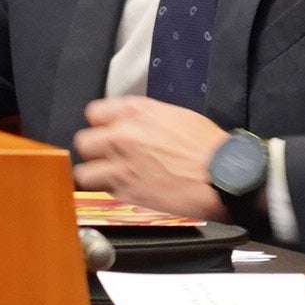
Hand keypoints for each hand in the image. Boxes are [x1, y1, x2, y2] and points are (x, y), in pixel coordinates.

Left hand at [72, 98, 229, 220]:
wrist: (220, 174)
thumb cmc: (207, 147)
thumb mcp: (176, 116)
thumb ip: (146, 118)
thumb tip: (133, 124)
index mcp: (136, 112)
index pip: (94, 113)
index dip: (100, 123)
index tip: (105, 130)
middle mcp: (123, 136)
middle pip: (83, 142)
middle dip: (94, 149)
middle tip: (106, 155)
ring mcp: (122, 166)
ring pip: (84, 172)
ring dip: (95, 173)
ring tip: (108, 176)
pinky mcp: (127, 192)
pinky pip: (103, 191)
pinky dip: (112, 191)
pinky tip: (127, 188)